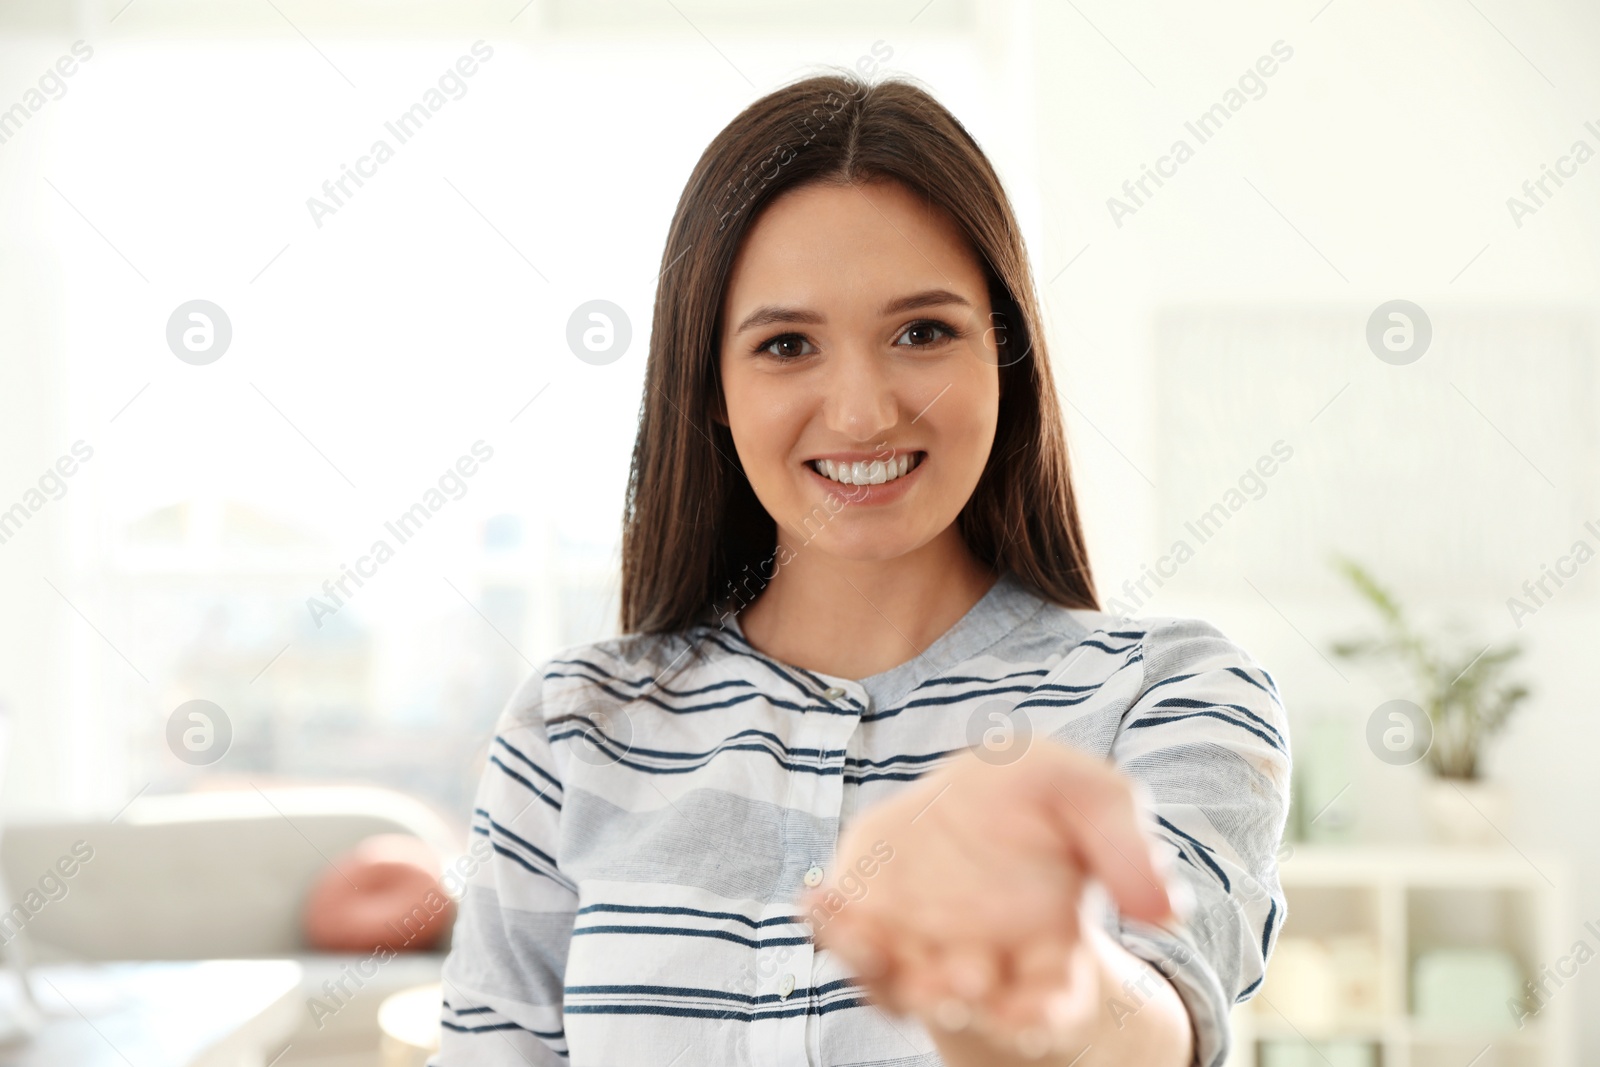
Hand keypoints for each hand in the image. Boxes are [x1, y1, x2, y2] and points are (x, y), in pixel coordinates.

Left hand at [800, 740, 1178, 1057]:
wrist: (972, 793)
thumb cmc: (1036, 806)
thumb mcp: (1092, 798)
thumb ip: (1129, 847)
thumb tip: (1171, 910)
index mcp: (1047, 954)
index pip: (1052, 1005)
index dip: (1045, 1016)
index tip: (1034, 1015)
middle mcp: (980, 967)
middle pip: (969, 1006)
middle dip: (959, 999)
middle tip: (956, 986)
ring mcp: (916, 948)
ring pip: (897, 984)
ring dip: (886, 974)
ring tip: (870, 947)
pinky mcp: (864, 915)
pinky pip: (841, 935)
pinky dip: (828, 926)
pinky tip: (818, 905)